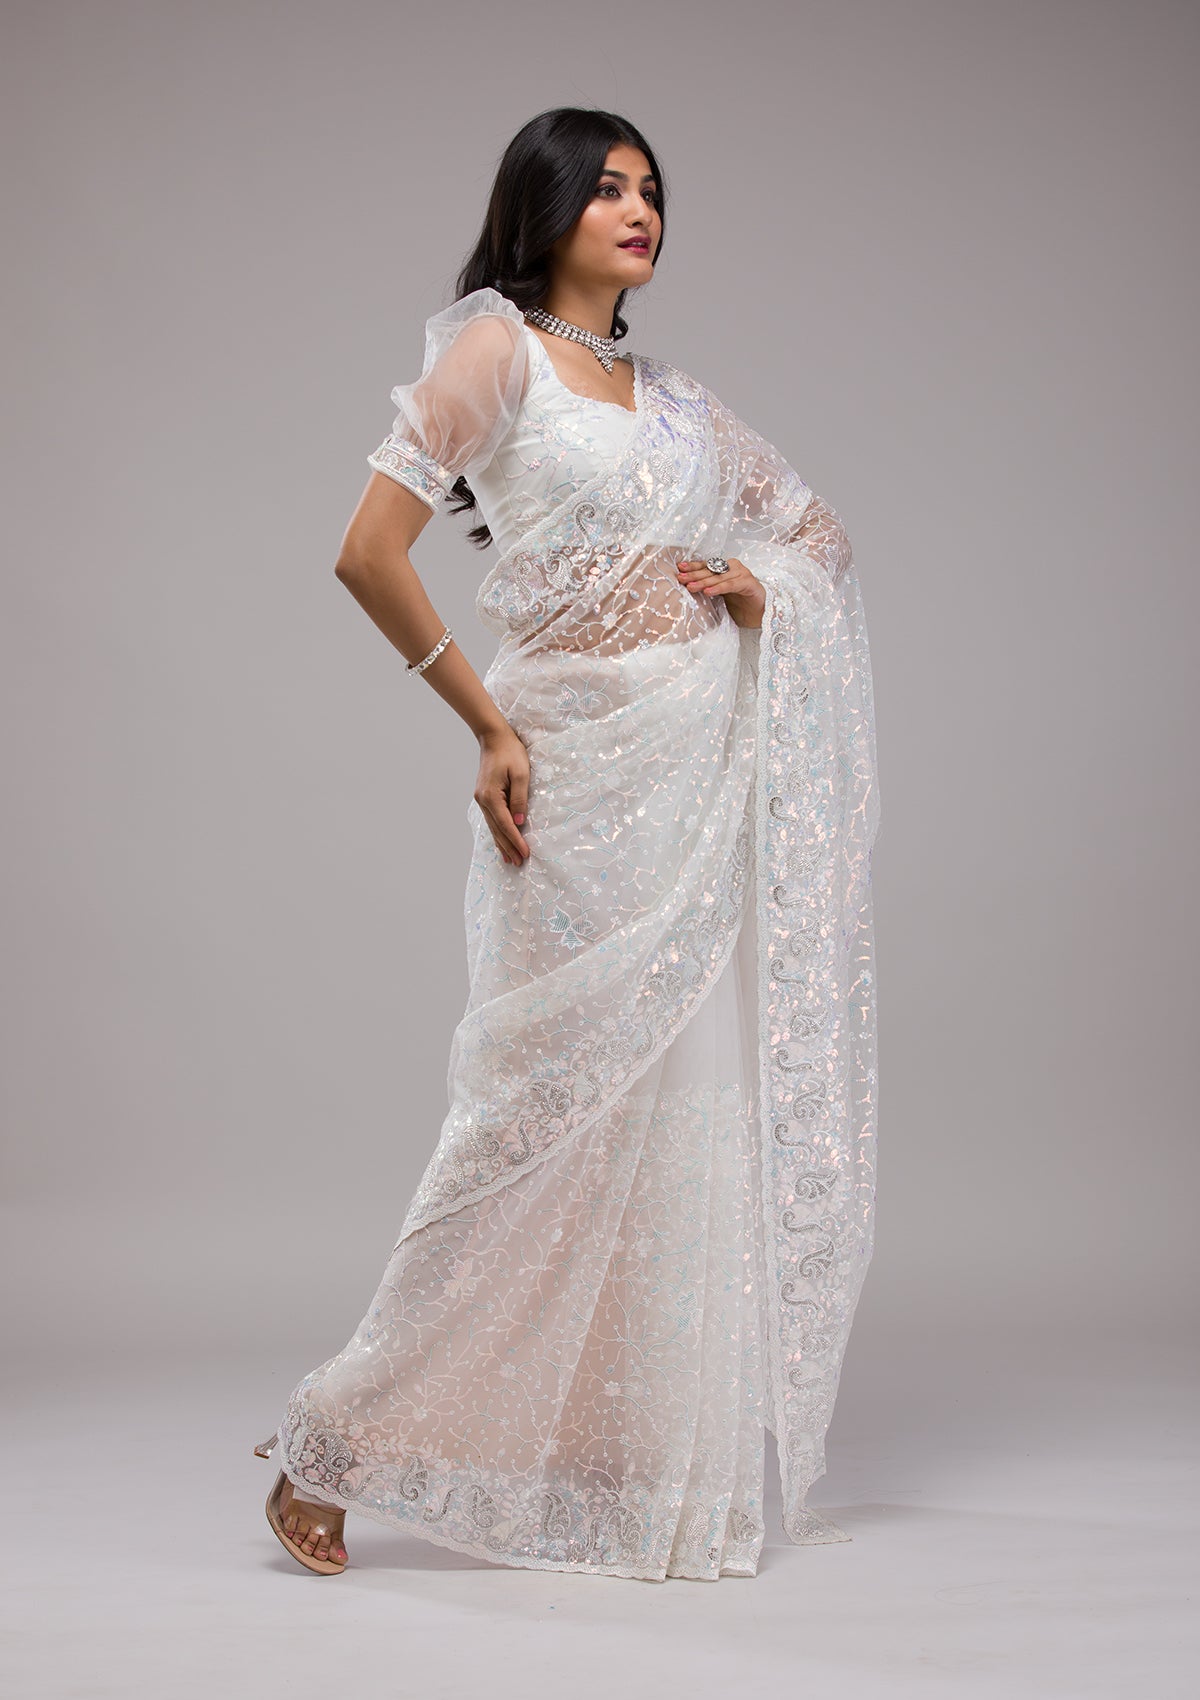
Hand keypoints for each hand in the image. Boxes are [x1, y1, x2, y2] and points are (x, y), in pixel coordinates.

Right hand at [475, 725, 530, 865]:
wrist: (493, 738)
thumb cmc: (510, 752)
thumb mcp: (521, 774)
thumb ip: (520, 799)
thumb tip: (520, 822)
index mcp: (491, 796)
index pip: (506, 824)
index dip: (516, 840)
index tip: (526, 853)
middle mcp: (483, 800)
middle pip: (497, 829)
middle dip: (509, 847)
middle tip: (519, 863)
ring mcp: (481, 799)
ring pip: (493, 827)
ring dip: (502, 843)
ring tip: (510, 859)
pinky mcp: (484, 797)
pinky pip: (491, 819)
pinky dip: (497, 832)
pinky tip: (500, 841)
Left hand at [676, 556, 765, 628]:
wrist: (759, 614)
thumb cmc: (738, 605)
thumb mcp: (718, 597)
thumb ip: (706, 589)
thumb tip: (686, 587)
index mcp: (724, 569)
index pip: (705, 566)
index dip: (692, 567)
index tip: (679, 568)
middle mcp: (732, 568)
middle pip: (710, 571)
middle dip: (694, 575)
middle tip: (681, 579)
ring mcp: (742, 573)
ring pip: (719, 577)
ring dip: (704, 582)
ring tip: (691, 587)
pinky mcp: (749, 583)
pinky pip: (731, 585)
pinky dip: (719, 588)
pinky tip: (708, 592)